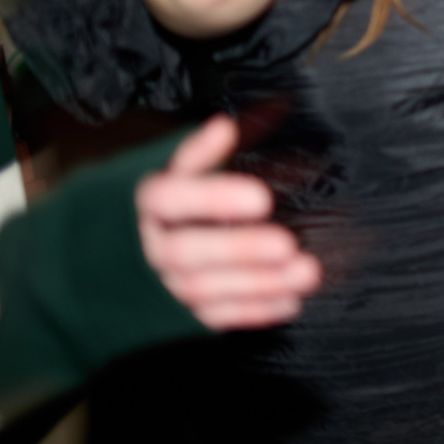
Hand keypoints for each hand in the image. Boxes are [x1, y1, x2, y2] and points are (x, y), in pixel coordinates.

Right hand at [135, 115, 321, 329]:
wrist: (136, 246)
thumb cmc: (180, 197)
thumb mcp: (187, 166)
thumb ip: (205, 150)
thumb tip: (224, 126)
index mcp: (153, 202)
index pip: (169, 198)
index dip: (213, 198)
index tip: (263, 198)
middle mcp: (154, 244)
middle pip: (185, 252)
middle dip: (240, 249)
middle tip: (288, 244)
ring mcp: (168, 281)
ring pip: (204, 289)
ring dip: (259, 284)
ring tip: (306, 272)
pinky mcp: (186, 311)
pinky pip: (216, 317)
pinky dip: (255, 311)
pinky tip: (291, 300)